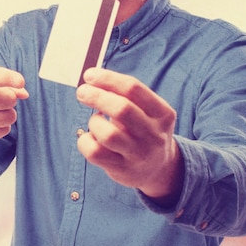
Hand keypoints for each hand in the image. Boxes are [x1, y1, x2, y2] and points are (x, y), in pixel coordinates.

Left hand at [76, 68, 183, 204]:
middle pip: (122, 109)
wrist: (158, 168)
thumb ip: (126, 96)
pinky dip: (85, 140)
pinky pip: (94, 152)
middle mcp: (154, 135)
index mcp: (163, 114)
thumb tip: (92, 80)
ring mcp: (139, 155)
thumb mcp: (148, 111)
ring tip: (96, 121)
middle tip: (82, 92)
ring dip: (94, 122)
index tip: (89, 75)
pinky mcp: (123, 170)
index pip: (134, 89)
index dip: (108, 79)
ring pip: (107, 134)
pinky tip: (91, 137)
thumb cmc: (144, 129)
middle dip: (96, 96)